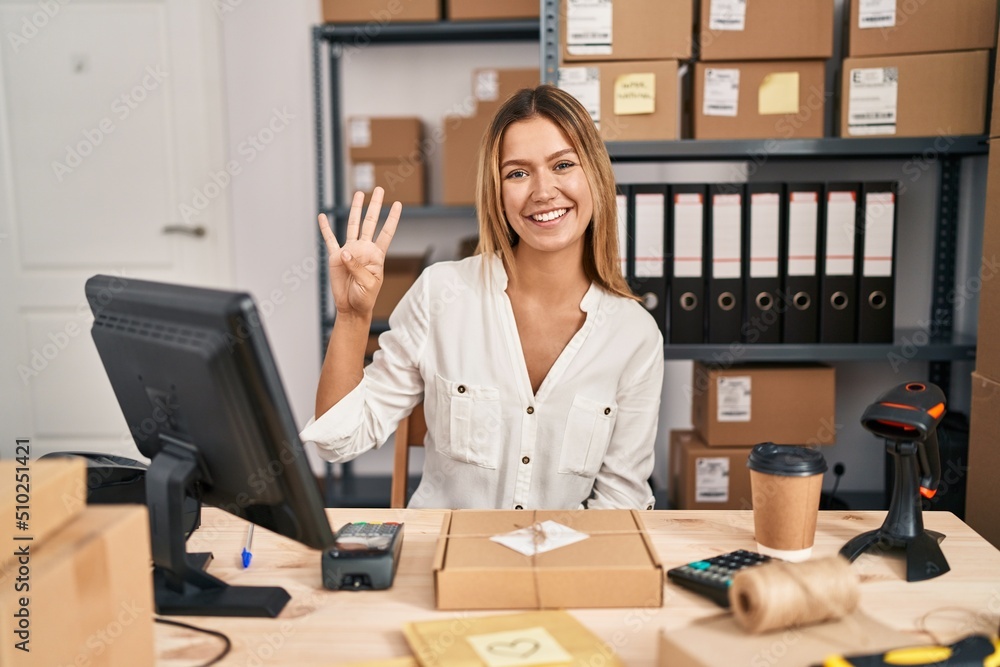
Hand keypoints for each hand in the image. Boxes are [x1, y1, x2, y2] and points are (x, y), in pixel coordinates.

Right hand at [318, 187, 401, 318]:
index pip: (386, 232)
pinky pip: (330, 239)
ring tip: (359, 194)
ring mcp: (349, 251)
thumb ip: (357, 267)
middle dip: (374, 206)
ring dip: (355, 209)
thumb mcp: (367, 283)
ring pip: (352, 225)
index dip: (392, 219)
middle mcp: (363, 249)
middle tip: (378, 189)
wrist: (351, 307)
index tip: (398, 204)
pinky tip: (323, 216)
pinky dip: (325, 228)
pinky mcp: (335, 257)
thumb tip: (345, 251)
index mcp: (376, 255)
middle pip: (370, 222)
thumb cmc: (365, 297)